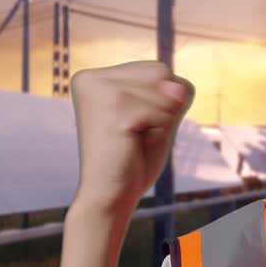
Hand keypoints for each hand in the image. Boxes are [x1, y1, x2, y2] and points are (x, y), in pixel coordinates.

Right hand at [69, 61, 194, 215]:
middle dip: (162, 107)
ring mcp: (99, 91)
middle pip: (161, 72)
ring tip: (133, 139)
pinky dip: (160, 131)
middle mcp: (89, 77)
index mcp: (93, 76)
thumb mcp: (158, 112)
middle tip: (135, 133)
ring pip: (165, 91)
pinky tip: (133, 144)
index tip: (132, 125)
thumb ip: (172, 90)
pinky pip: (163, 111)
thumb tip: (175, 89)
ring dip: (161, 121)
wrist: (110, 197)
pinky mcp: (113, 110)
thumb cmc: (133, 157)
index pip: (156, 69)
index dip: (159, 102)